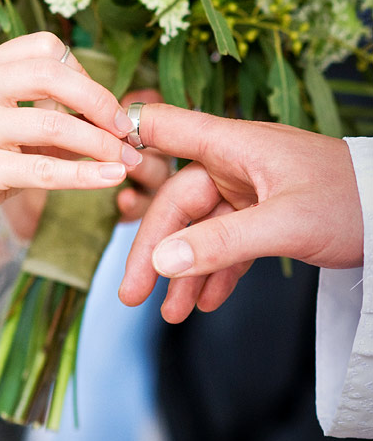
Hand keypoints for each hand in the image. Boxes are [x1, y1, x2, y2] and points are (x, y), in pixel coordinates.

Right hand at [0, 33, 139, 258]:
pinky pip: (44, 170)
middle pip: (51, 73)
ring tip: (126, 160)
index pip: (45, 48)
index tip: (104, 106)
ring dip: (100, 144)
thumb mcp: (9, 131)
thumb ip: (51, 116)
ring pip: (53, 125)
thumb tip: (113, 119)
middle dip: (99, 101)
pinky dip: (86, 174)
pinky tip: (111, 178)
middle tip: (125, 130)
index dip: (84, 74)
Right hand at [119, 104, 363, 322]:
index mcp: (234, 146)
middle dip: (155, 249)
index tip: (92, 159)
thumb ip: (221, 243)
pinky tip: (205, 302)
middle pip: (177, 202)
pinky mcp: (264, 216)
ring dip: (184, 271)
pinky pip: (227, 244)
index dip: (127, 137)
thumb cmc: (350, 200)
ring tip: (171, 313)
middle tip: (132, 294)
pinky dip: (215, 273)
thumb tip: (161, 263)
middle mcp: (235, 164)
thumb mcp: (284, 224)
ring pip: (200, 230)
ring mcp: (249, 192)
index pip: (167, 127)